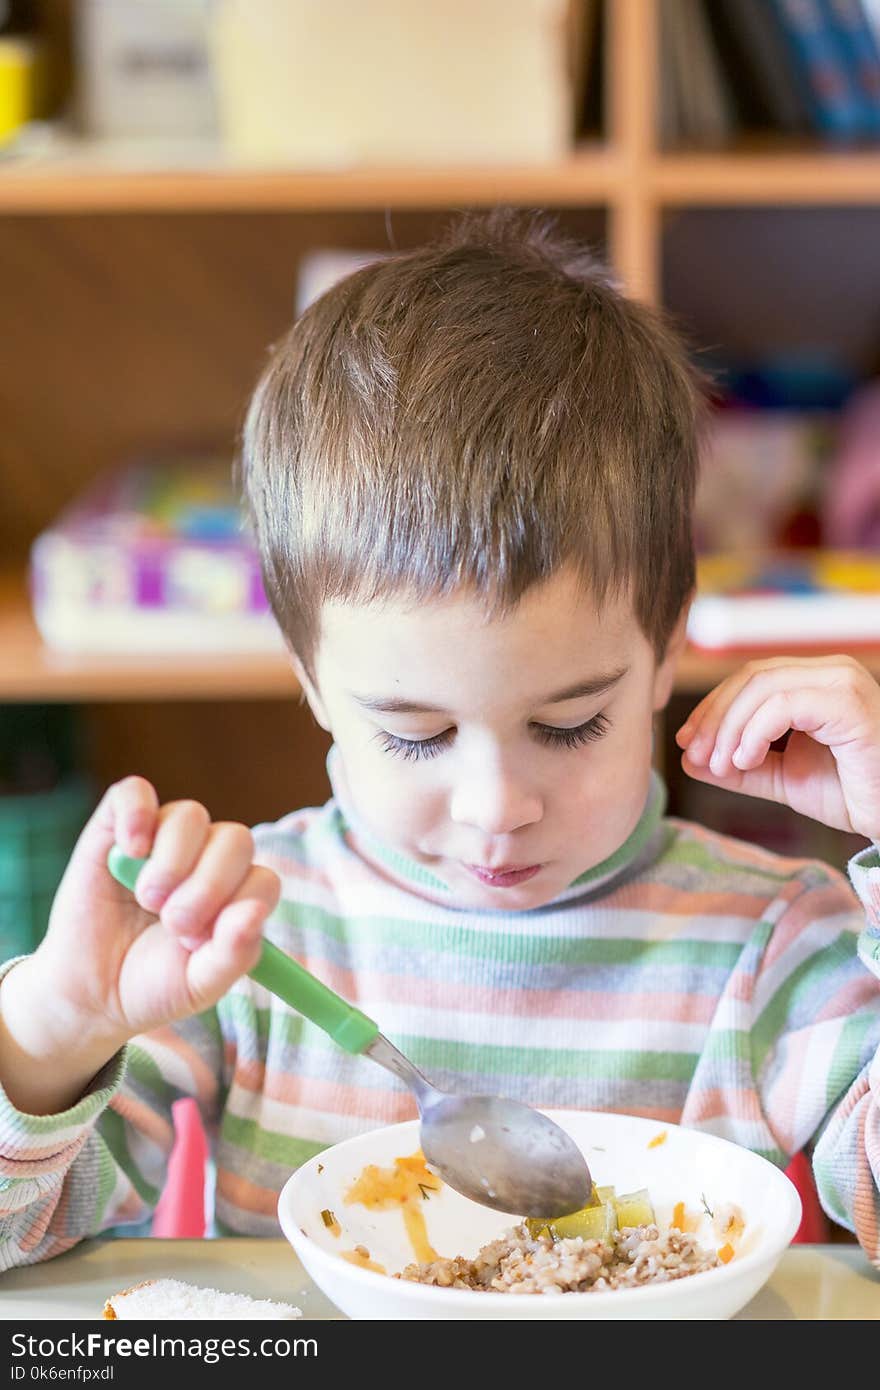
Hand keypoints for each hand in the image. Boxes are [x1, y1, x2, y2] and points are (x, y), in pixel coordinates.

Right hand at [19, 777, 280, 1050]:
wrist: (90, 993)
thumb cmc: (152, 985)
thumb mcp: (199, 984)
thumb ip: (235, 953)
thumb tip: (257, 912)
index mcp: (235, 894)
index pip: (262, 878)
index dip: (235, 906)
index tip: (197, 940)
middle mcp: (206, 858)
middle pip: (235, 840)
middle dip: (207, 886)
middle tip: (173, 923)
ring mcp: (162, 838)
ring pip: (190, 816)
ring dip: (172, 862)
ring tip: (148, 899)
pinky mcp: (116, 827)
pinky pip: (135, 792)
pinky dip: (137, 814)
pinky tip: (131, 849)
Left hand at [675, 655, 879, 841]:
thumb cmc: (852, 793)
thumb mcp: (781, 777)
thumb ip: (739, 767)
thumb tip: (688, 759)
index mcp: (815, 682)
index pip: (750, 678)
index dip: (713, 707)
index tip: (687, 742)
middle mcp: (830, 672)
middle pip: (751, 677)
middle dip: (714, 716)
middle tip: (695, 754)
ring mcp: (841, 683)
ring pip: (763, 687)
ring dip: (730, 727)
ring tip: (722, 765)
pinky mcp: (848, 703)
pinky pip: (784, 706)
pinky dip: (755, 732)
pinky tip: (746, 759)